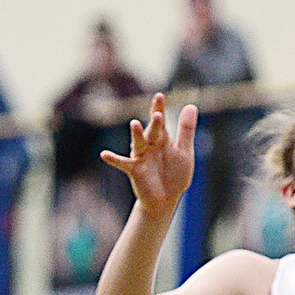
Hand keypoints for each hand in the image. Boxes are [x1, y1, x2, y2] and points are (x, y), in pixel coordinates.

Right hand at [101, 93, 197, 214]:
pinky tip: (104, 154)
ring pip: (138, 143)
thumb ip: (186, 130)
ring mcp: (141, 157)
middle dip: (154, 123)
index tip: (159, 95)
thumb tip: (190, 105)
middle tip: (158, 115)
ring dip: (136, 134)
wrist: (166, 199)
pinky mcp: (135, 170)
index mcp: (162, 139)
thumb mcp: (184, 151)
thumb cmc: (175, 174)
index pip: (160, 121)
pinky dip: (114, 159)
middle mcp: (150, 145)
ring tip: (134, 124)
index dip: (159, 108)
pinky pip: (123, 163)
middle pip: (152, 131)